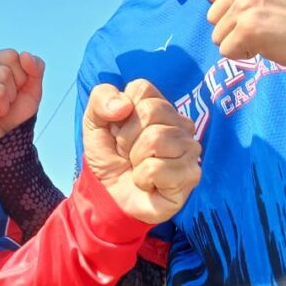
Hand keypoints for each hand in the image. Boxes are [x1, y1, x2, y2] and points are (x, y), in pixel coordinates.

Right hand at [0, 49, 44, 153]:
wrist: (6, 145)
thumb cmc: (13, 115)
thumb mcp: (32, 89)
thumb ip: (35, 68)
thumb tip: (25, 54)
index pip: (10, 56)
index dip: (20, 77)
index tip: (12, 92)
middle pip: (3, 73)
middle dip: (10, 95)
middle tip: (1, 106)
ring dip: (1, 107)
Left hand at [82, 79, 200, 223]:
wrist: (110, 196)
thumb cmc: (109, 157)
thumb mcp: (94, 123)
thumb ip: (100, 99)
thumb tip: (123, 105)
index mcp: (160, 106)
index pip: (142, 89)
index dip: (121, 112)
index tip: (119, 130)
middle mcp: (181, 123)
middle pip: (150, 111)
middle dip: (127, 137)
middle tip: (128, 153)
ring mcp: (190, 149)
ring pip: (156, 138)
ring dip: (135, 159)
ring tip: (138, 167)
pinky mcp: (191, 175)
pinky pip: (157, 168)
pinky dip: (143, 178)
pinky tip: (148, 183)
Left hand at [205, 0, 285, 68]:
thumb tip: (218, 5)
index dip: (228, 9)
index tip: (252, 13)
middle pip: (213, 16)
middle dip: (233, 27)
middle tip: (263, 27)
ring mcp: (245, 6)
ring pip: (218, 36)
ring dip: (239, 42)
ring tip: (267, 36)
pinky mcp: (247, 29)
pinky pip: (226, 51)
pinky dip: (243, 54)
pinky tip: (266, 46)